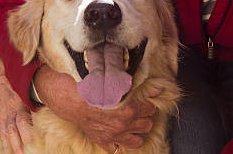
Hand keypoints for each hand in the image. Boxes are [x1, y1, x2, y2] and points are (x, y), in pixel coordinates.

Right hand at [34, 65, 156, 152]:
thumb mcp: (117, 84)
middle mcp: (124, 126)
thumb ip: (140, 86)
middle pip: (147, 125)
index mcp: (129, 110)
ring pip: (137, 141)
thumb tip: (160, 88)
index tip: (144, 102)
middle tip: (139, 112)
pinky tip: (117, 133)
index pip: (150, 110)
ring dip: (136, 132)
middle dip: (144, 118)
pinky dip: (119, 142)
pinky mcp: (104, 141)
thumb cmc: (92, 88)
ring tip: (132, 124)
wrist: (72, 100)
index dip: (147, 104)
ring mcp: (114, 136)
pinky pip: (117, 149)